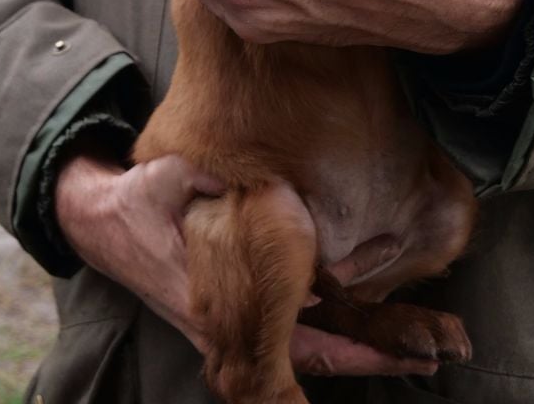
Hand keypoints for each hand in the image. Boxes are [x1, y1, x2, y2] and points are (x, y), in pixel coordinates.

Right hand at [55, 151, 438, 376]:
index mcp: (221, 302)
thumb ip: (198, 174)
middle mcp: (232, 322)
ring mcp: (235, 318)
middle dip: (372, 355)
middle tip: (430, 355)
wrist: (103, 223)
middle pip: (315, 353)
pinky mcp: (236, 305)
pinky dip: (332, 321)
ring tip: (416, 342)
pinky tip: (362, 304)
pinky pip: (293, 324)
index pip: (294, 341)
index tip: (396, 359)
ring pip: (308, 342)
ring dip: (358, 341)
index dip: (346, 351)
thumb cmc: (140, 204)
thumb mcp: (162, 178)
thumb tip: (237, 173)